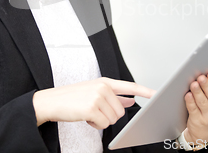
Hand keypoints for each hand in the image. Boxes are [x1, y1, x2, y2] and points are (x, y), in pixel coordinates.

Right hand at [32, 77, 154, 128]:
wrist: (50, 101)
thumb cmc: (71, 98)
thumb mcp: (94, 92)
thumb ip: (114, 96)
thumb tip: (130, 101)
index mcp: (105, 82)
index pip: (130, 86)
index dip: (145, 91)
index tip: (157, 94)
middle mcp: (103, 87)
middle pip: (121, 111)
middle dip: (109, 116)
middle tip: (94, 111)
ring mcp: (98, 96)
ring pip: (113, 119)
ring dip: (101, 121)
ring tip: (88, 113)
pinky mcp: (92, 107)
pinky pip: (103, 124)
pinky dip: (95, 125)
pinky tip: (85, 117)